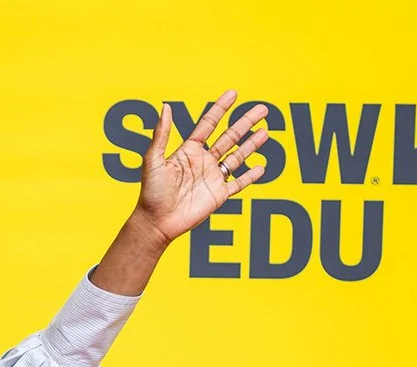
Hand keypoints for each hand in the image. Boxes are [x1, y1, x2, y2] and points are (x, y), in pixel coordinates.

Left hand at [136, 88, 268, 243]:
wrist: (156, 222)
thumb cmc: (150, 192)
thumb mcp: (153, 160)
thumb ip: (161, 134)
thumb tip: (165, 106)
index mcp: (189, 151)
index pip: (209, 124)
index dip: (221, 108)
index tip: (233, 93)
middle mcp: (203, 162)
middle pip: (229, 137)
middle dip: (245, 123)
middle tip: (262, 109)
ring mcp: (212, 178)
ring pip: (237, 157)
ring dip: (251, 144)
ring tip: (265, 131)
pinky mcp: (218, 195)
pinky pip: (238, 184)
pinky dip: (250, 176)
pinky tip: (262, 167)